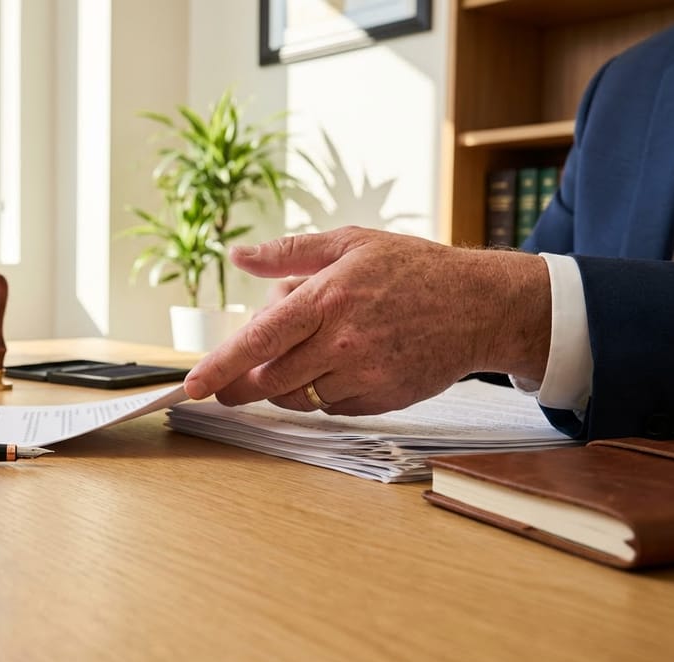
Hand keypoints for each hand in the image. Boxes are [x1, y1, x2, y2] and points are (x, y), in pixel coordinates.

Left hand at [183, 227, 550, 414]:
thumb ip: (289, 253)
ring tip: (300, 357)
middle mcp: (342, 341)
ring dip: (283, 385)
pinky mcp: (381, 398)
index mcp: (327, 298)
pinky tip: (336, 367)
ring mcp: (363, 374)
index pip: (259, 341)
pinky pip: (331, 406)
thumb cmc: (413, 269)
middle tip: (228, 385)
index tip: (192, 386)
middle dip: (242, 385)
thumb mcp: (350, 243)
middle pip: (270, 379)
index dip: (220, 367)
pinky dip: (321, 392)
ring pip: (298, 396)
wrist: (481, 306)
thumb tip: (240, 256)